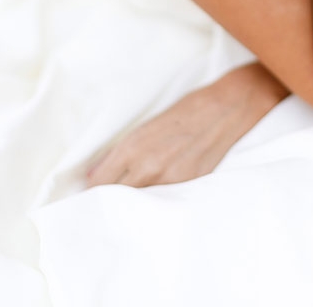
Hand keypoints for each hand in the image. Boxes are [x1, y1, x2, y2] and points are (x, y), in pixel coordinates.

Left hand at [86, 63, 287, 188]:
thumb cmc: (185, 110)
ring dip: (131, 204)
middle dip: (108, 201)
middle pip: (115, 199)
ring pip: (138, 204)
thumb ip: (120, 153)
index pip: (100, 184)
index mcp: (134, 147)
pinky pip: (163, 202)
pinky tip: (153, 200)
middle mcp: (149, 167)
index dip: (91, 193)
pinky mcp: (189, 186)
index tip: (87, 197)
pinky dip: (155, 202)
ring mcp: (171, 180)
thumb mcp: (147, 125)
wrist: (225, 107)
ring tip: (127, 204)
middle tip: (104, 204)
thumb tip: (95, 175)